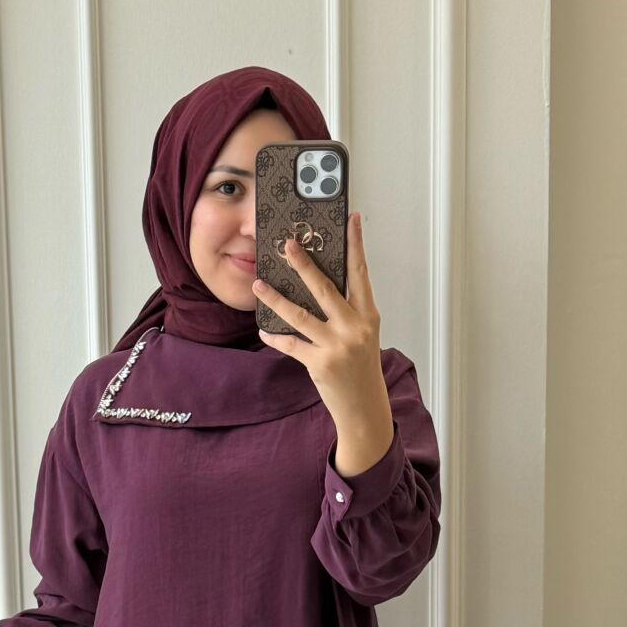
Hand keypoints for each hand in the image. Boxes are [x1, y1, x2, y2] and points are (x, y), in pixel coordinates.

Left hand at [253, 212, 386, 429]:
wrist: (364, 406)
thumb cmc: (361, 367)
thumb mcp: (363, 334)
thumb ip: (347, 310)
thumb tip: (319, 284)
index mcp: (367, 315)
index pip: (360, 272)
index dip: (356, 245)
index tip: (351, 220)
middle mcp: (354, 327)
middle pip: (324, 287)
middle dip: (303, 264)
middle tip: (286, 245)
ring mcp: (337, 346)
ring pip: (300, 314)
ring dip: (276, 299)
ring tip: (259, 285)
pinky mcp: (319, 363)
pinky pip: (290, 344)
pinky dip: (274, 336)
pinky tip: (263, 329)